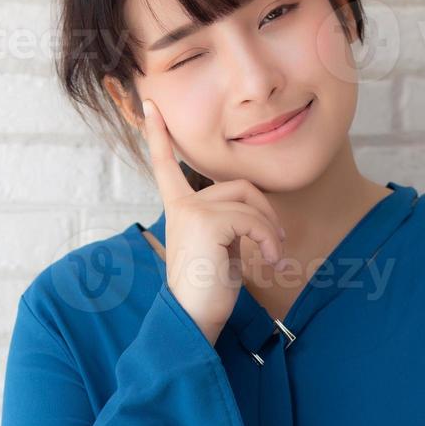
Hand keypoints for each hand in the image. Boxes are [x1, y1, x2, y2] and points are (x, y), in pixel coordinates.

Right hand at [139, 98, 286, 345]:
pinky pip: (252, 218)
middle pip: (239, 185)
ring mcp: (191, 212)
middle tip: (275, 244)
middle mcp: (180, 206)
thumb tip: (259, 215)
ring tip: (273, 257)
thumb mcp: (221, 248)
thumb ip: (228, 221)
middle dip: (265, 212)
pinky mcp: (205, 222)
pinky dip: (269, 240)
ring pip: (249, 200)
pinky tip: (270, 262)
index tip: (149, 104)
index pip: (166, 165)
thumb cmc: (209, 290)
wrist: (194, 320)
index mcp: (179, 209)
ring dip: (270, 229)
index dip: (159, 134)